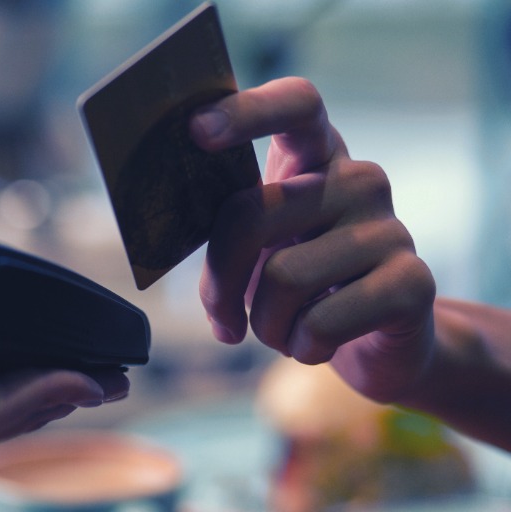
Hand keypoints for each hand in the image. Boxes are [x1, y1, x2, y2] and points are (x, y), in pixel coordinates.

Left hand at [190, 77, 436, 402]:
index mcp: (314, 155)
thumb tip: (168, 219)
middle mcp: (357, 179)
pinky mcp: (412, 281)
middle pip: (251, 214)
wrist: (373, 343)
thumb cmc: (297, 286)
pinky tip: (315, 344)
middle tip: (223, 321)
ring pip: (282, 276)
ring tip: (282, 331)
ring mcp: (389, 227)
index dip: (248, 111)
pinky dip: (301, 346)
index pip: (296, 103)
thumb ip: (228, 223)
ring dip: (265, 325)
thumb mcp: (255, 248)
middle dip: (218, 283)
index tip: (196, 129)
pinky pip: (321, 320)